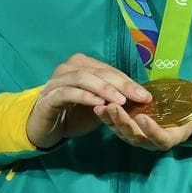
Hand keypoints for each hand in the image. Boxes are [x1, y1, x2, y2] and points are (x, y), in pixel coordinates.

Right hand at [25, 53, 150, 149]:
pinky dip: (84, 96)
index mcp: (83, 65)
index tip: (146, 96)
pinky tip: (98, 104)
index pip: (110, 70)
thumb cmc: (74, 114)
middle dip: (121, 85)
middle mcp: (69, 67)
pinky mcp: (49, 96)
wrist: (45, 127)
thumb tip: (141, 99)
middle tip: (139, 97)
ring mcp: (58, 80)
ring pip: (84, 78)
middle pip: (99, 72)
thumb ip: (114, 99)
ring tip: (121, 101)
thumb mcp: (98, 106)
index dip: (129, 82)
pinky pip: (68, 92)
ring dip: (104, 89)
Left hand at [96, 79, 191, 151]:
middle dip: (125, 124)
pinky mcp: (134, 126)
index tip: (143, 117)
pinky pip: (119, 126)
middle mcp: (157, 139)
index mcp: (176, 135)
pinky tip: (99, 106)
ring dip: (112, 121)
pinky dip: (108, 118)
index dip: (152, 131)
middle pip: (138, 138)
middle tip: (114, 107)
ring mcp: (144, 134)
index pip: (162, 139)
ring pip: (125, 134)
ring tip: (101, 106)